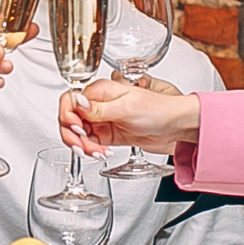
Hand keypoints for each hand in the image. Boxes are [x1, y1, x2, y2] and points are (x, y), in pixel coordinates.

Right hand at [59, 78, 199, 155]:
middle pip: (70, 118)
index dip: (68, 115)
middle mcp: (98, 105)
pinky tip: (101, 153)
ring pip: (77, 133)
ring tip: (95, 152)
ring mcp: (101, 120)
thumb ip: (98, 108)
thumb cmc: (159, 109)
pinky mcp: (107, 135)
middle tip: (82, 145)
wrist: (175, 126)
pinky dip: (91, 151)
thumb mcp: (127, 107)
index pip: (70, 100)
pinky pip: (90, 143)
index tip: (77, 127)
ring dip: (82, 145)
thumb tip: (77, 102)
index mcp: (101, 91)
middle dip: (72, 134)